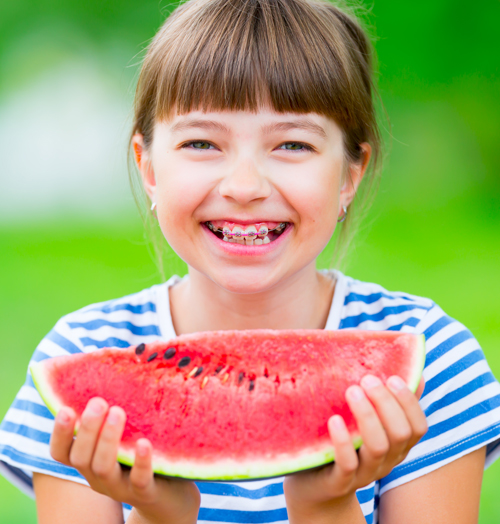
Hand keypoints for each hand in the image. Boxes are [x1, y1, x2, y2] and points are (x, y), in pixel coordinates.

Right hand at [50, 397, 199, 523]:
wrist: (172, 495)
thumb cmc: (142, 454)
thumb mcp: (125, 435)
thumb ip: (113, 412)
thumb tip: (111, 362)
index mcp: (90, 460)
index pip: (62, 452)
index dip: (59, 433)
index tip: (65, 409)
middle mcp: (98, 476)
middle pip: (81, 458)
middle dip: (87, 429)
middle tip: (98, 402)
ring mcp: (120, 487)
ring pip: (103, 469)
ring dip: (108, 440)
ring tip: (118, 412)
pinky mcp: (146, 492)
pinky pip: (139, 481)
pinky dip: (140, 462)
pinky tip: (144, 443)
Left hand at [284, 375, 426, 515]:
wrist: (313, 487)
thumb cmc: (341, 443)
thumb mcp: (364, 422)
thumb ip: (386, 402)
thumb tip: (415, 373)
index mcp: (396, 445)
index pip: (418, 426)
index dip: (409, 402)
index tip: (392, 377)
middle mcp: (386, 461)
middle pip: (399, 434)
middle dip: (386, 403)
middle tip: (367, 379)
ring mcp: (364, 473)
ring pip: (377, 447)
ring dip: (367, 416)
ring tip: (351, 391)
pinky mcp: (339, 482)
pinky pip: (347, 464)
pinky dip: (343, 441)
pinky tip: (334, 420)